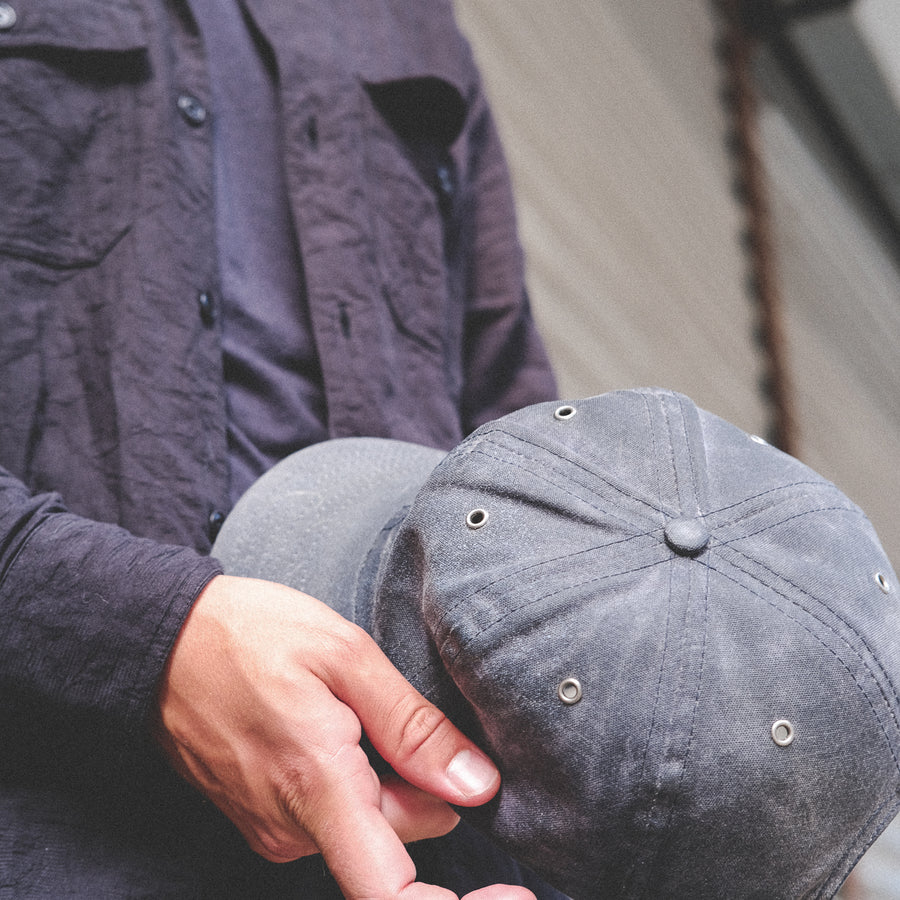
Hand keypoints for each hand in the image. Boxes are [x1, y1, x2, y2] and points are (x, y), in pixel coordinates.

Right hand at [156, 575, 533, 899]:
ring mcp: (273, 830)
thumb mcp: (344, 655)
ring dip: (386, 780)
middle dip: (423, 787)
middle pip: (400, 840)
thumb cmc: (251, 635)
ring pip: (369, 827)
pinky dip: (355, 783)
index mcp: (318, 788)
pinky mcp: (262, 820)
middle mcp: (292, 830)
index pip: (393, 895)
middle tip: (390, 710)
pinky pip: (334, 818)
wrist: (162, 640)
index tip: (513, 891)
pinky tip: (334, 726)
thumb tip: (477, 786)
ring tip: (350, 708)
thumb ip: (413, 727)